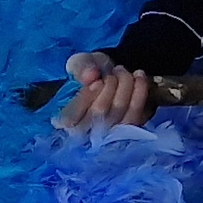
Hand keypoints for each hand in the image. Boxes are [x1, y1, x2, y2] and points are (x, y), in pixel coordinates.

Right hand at [50, 51, 165, 131]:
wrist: (110, 80)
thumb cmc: (90, 75)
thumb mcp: (80, 65)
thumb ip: (81, 67)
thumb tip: (91, 75)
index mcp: (62, 121)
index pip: (71, 117)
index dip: (86, 97)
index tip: (97, 80)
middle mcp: (83, 135)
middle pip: (99, 114)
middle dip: (110, 85)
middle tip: (116, 70)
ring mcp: (106, 138)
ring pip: (119, 115)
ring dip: (126, 87)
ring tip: (124, 72)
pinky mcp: (127, 135)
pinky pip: (136, 117)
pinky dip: (140, 94)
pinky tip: (139, 78)